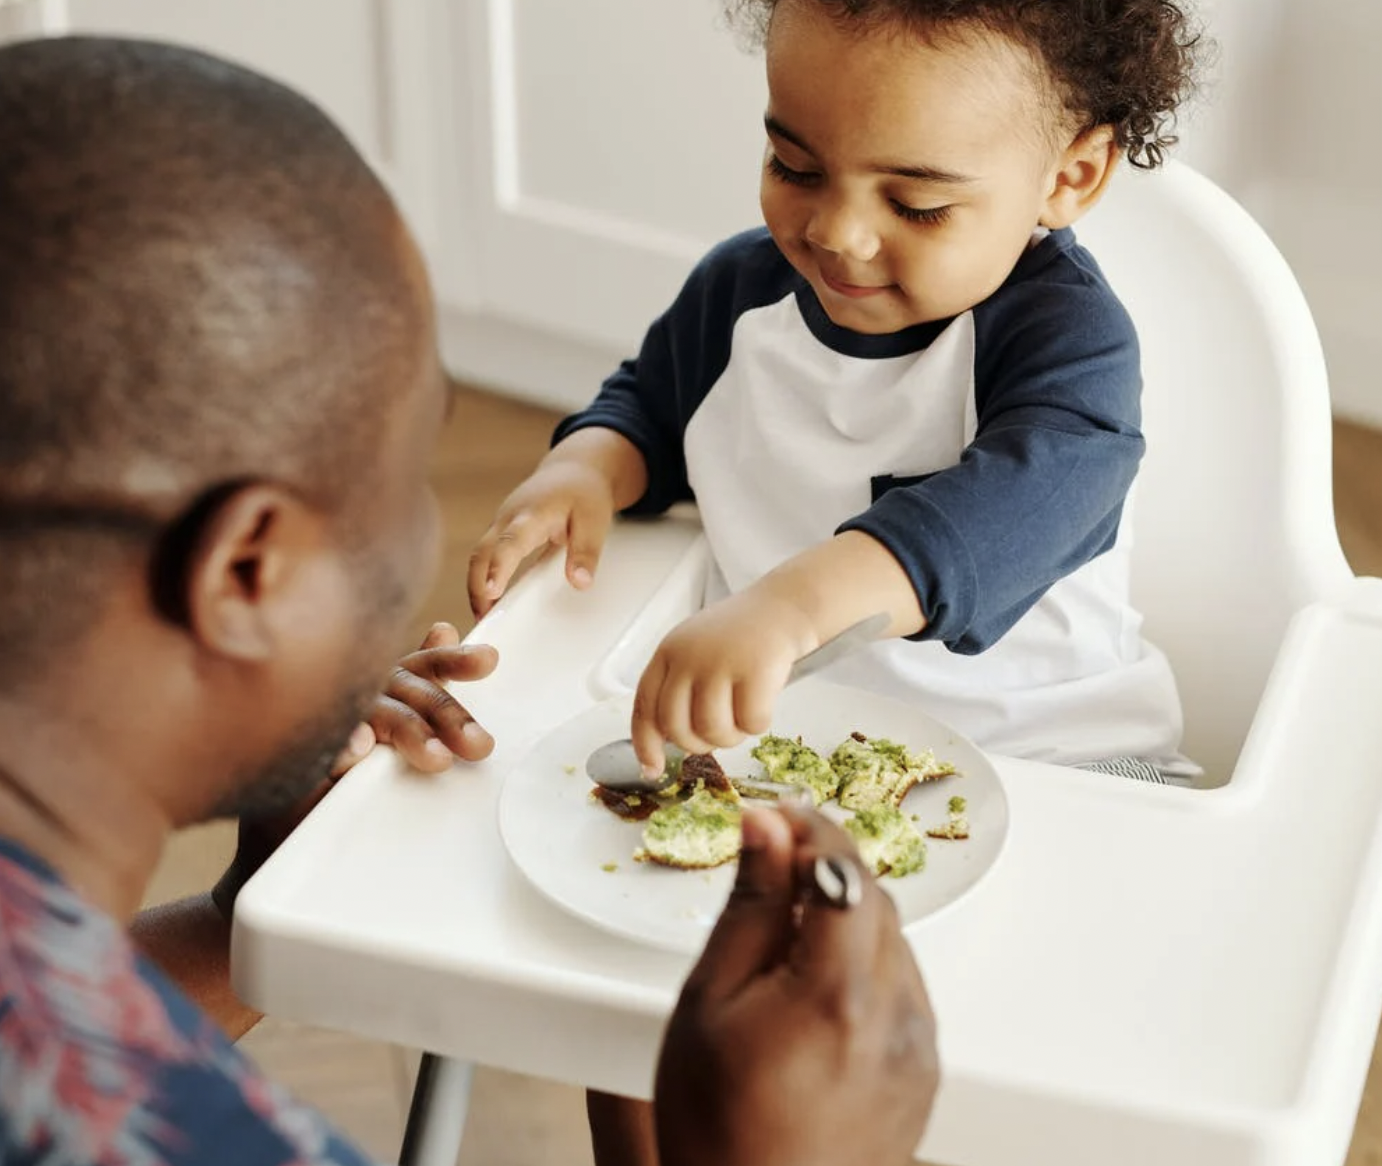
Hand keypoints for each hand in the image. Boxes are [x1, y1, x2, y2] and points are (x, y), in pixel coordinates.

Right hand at [211, 622, 498, 915]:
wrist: (289, 824)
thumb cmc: (348, 768)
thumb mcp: (393, 723)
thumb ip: (421, 685)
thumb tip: (443, 628)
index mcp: (384, 688)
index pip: (423, 667)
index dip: (454, 660)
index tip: (489, 660)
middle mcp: (356, 696)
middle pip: (407, 691)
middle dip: (446, 714)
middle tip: (479, 745)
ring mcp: (326, 723)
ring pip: (375, 714)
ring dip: (407, 730)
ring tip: (437, 757)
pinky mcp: (297, 760)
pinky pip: (322, 748)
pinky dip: (341, 748)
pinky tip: (359, 750)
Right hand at [468, 459, 615, 617]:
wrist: (573, 469)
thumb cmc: (583, 493)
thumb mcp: (594, 521)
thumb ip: (586, 552)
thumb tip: (579, 583)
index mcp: (531, 514)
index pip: (510, 542)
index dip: (499, 567)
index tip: (492, 592)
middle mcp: (508, 518)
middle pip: (481, 553)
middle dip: (477, 586)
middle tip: (483, 619)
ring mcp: (500, 524)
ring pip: (478, 556)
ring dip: (476, 586)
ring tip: (484, 618)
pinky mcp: (500, 532)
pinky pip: (484, 556)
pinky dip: (482, 579)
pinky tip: (490, 602)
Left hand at [632, 587, 814, 774]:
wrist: (783, 607)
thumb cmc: (740, 638)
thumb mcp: (696, 652)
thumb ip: (678, 689)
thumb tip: (668, 744)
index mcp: (669, 653)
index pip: (645, 708)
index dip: (646, 744)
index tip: (653, 770)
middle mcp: (689, 657)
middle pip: (677, 727)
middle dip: (699, 744)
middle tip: (719, 735)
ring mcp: (721, 662)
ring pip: (712, 730)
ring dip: (731, 737)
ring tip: (742, 717)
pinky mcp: (755, 670)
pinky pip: (750, 723)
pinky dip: (759, 724)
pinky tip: (764, 704)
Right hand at [654, 804, 937, 1165]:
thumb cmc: (716, 1127)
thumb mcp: (707, 1001)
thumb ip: (748, 905)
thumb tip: (766, 828)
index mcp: (836, 996)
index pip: (845, 870)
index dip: (811, 828)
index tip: (777, 815)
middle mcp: (895, 1017)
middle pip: (874, 898)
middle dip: (826, 868)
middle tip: (771, 867)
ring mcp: (917, 1047)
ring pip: (891, 938)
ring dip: (846, 915)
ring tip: (785, 940)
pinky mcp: (924, 1069)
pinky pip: (902, 985)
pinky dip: (863, 963)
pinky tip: (814, 986)